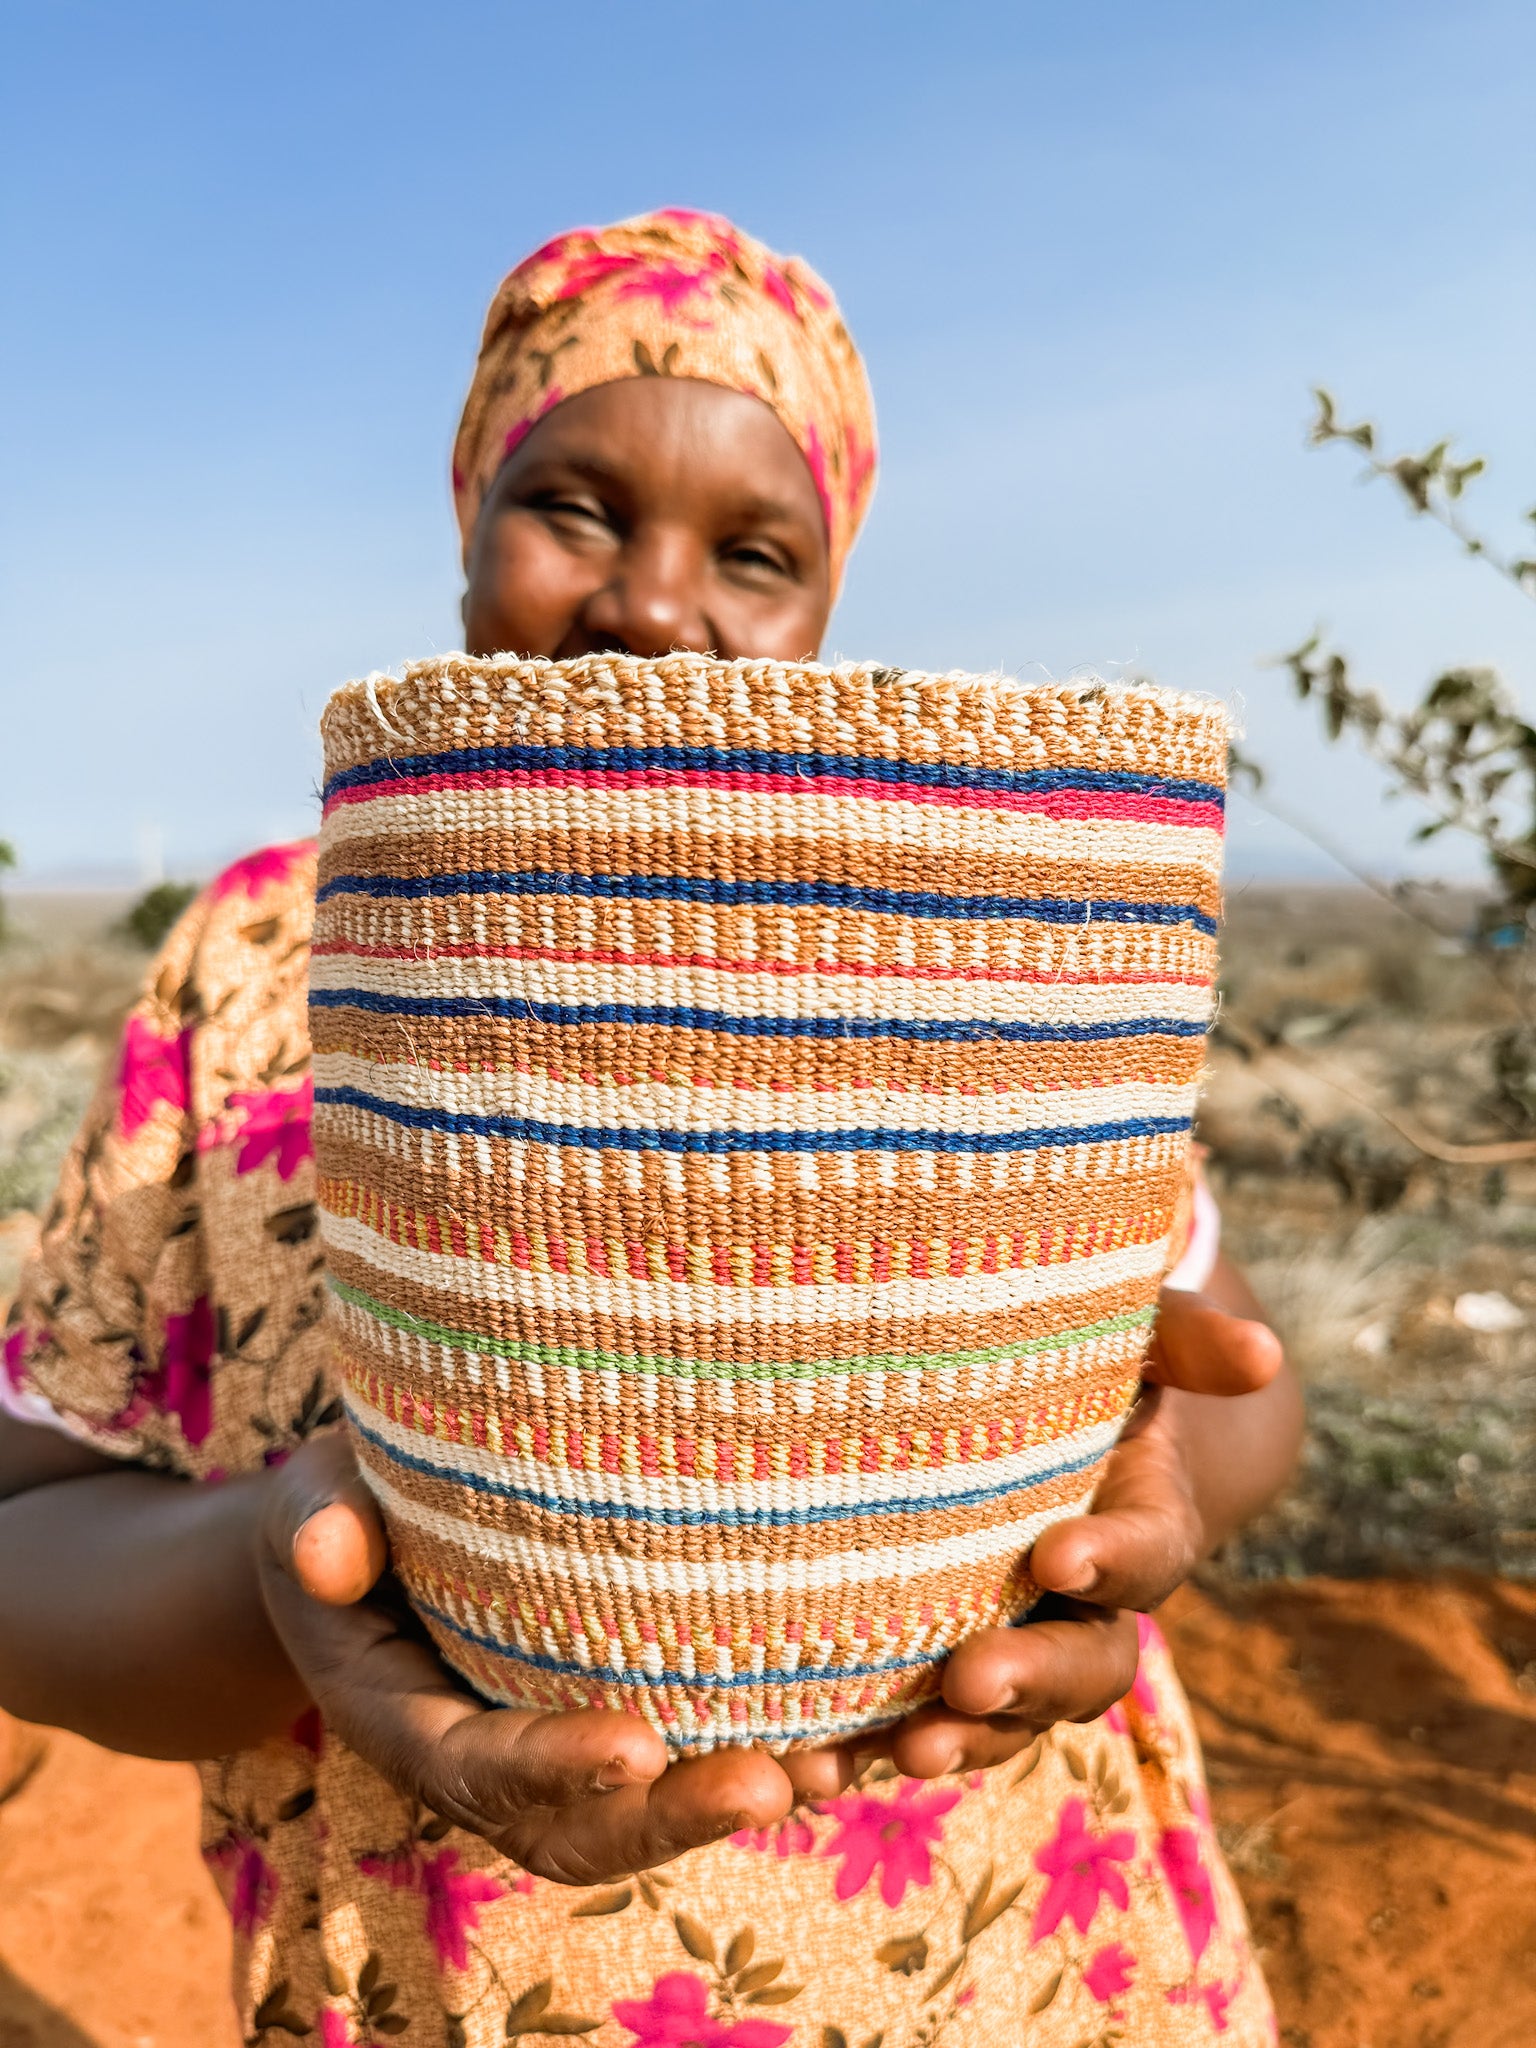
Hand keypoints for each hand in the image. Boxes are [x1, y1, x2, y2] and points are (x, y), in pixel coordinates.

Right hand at [255, 1433, 796, 1883]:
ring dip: (727, 1803)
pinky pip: (675, 1760)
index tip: (636, 1746)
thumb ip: (318, 1520)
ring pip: (638, 1814)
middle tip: (768, 1784)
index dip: (553, 1766)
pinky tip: (843, 1736)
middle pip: (576, 1829)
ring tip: (827, 1770)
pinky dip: (751, 1757)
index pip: (476, 1766)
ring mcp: (548, 1746)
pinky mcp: (602, 1710)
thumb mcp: (310, 1497)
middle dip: (670, 1819)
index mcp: (404, 1719)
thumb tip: (328, 1553)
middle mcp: (484, 1757)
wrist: (363, 1533)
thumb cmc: (340, 1506)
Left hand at [788, 1282, 1287, 1792]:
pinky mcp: (936, 1668)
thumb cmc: (1081, 1367)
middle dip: (1033, 1679)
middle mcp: (1087, 1604)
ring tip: (907, 1749)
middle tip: (971, 1679)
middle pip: (1085, 1665)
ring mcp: (1016, 1645)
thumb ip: (1187, 1342)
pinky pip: (913, 1724)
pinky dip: (865, 1752)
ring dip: (963, 1740)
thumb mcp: (1134, 1340)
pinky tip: (815, 1769)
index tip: (1058, 1555)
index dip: (1111, 1560)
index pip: (1148, 1553)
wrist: (1021, 1412)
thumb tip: (1263, 1351)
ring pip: (1010, 1717)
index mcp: (1143, 1523)